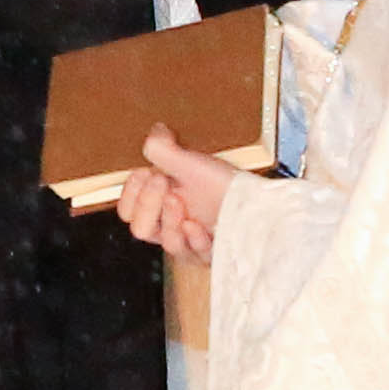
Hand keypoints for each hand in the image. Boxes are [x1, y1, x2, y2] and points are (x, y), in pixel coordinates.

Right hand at [113, 126, 238, 261]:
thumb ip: (166, 150)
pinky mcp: (207, 255)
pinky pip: (194, 255)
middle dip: (148, 205)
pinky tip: (198, 226)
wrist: (260, 202)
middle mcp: (172, 226)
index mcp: (162, 205)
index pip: (128, 210)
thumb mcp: (193, 164)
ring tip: (180, 203)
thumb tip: (155, 133)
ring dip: (170, 222)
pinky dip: (195, 240)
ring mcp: (189, 243)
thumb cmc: (228, 185)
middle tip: (162, 183)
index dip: (131, 193)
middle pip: (140, 229)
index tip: (146, 173)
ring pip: (166, 244)